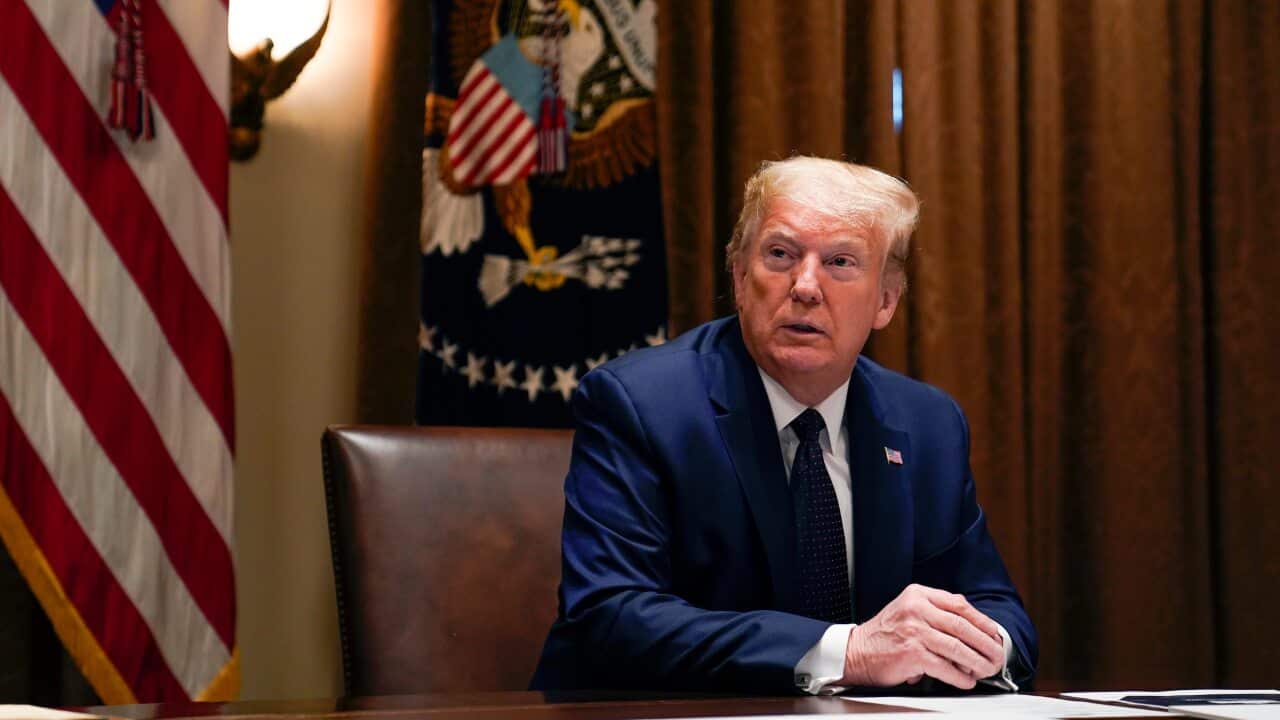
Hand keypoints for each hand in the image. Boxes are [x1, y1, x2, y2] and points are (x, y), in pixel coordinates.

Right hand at [840, 583, 1004, 688]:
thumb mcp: (909, 611)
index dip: (982, 621)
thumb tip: (973, 632)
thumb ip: (937, 614)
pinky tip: (966, 680)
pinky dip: (960, 676)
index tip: (995, 634)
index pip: (960, 605)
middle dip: (986, 644)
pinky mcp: (911, 653)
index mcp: (918, 595)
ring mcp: (914, 631)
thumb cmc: (885, 634)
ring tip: (987, 670)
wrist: (857, 652)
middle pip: (963, 626)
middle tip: (997, 655)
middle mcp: (916, 609)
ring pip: (957, 647)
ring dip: (977, 662)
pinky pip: (945, 666)